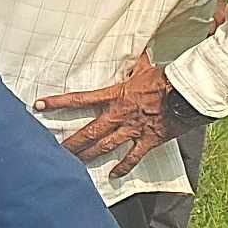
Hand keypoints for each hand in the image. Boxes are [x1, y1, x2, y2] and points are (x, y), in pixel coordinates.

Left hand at [35, 52, 205, 178]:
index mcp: (114, 96)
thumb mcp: (144, 67)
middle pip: (88, 132)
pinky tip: (113, 175)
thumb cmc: (167, 79)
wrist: (189, 93)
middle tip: (55, 151)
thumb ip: (133, 64)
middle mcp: (119, 115)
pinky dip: (123, 167)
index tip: (38, 105)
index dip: (57, 103)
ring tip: (74, 164)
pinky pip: (133, 157)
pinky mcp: (149, 140)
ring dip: (88, 155)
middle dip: (71, 142)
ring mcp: (133, 130)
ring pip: (104, 146)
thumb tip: (133, 52)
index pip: (79, 99)